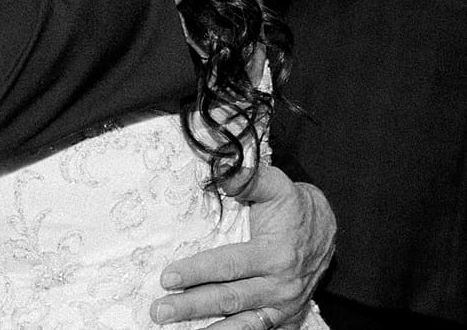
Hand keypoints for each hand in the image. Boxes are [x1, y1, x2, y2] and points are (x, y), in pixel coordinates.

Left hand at [151, 165, 335, 327]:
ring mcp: (284, 306)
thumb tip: (221, 173)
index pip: (228, 266)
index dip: (197, 272)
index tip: (167, 277)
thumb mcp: (277, 186)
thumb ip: (248, 179)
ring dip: (210, 329)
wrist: (327, 229)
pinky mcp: (286, 317)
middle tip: (160, 311)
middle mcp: (280, 286)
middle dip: (192, 306)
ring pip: (243, 323)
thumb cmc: (295, 207)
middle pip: (229, 299)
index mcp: (274, 255)